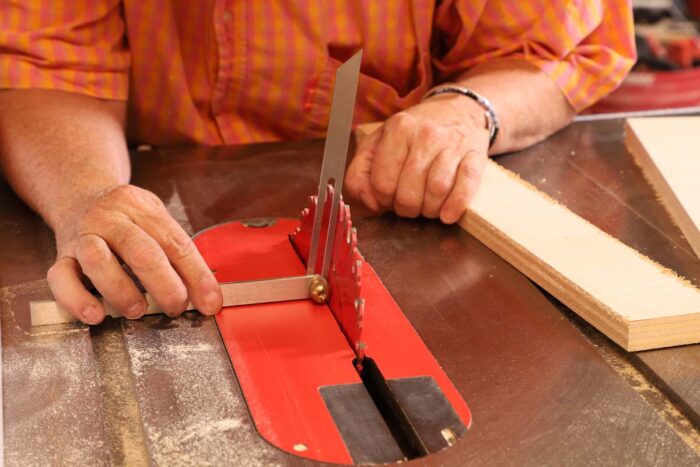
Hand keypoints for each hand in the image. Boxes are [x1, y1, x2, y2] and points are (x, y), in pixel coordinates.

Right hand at [47, 184, 222, 323]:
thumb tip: (207, 295)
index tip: (210, 303)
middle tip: (177, 308)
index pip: (176, 243)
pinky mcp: (61, 255)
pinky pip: (60, 278)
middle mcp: (110, 218)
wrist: (79, 197)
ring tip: (138, 310)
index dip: (197, 276)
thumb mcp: (155, 220)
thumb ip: (176, 252)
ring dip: (122, 291)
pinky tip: (96, 315)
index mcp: (141, 207)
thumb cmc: (128, 220)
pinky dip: (77, 300)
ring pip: (98, 261)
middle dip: (165, 286)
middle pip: (141, 250)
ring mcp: (82, 235)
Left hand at [345, 95, 489, 222]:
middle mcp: (426, 134)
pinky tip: (447, 215)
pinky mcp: (475, 156)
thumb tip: (370, 202)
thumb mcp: (376, 144)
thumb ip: (359, 173)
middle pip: (409, 193)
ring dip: (429, 210)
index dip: (382, 199)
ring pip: (436, 191)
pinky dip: (455, 205)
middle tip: (408, 204)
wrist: (456, 111)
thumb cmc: (412, 135)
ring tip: (426, 206)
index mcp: (398, 129)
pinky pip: (466, 186)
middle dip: (405, 208)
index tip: (388, 196)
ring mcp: (452, 145)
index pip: (382, 183)